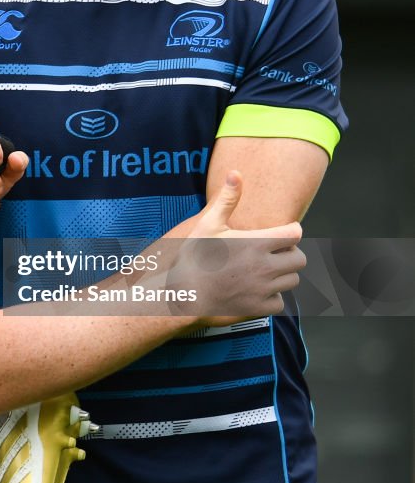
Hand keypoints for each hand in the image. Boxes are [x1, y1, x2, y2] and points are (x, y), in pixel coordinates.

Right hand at [168, 171, 304, 323]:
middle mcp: (265, 266)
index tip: (285, 232)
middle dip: (290, 254)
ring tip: (265, 270)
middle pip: (300, 259)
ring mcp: (263, 289)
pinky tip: (258, 290)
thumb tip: (235, 173)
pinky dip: (272, 297)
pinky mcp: (259, 308)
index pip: (295, 234)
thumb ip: (227, 199)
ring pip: (292, 281)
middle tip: (275, 253)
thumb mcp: (209, 224)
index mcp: (256, 243)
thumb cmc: (193, 257)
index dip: (291, 231)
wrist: (182, 294)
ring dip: (283, 275)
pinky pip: (279, 302)